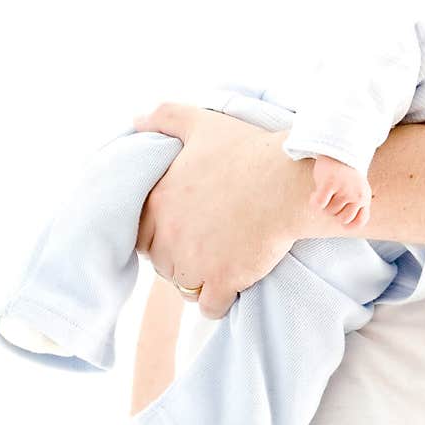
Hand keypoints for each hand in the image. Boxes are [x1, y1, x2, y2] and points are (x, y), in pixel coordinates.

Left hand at [134, 103, 302, 318]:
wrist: (289, 182)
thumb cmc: (249, 151)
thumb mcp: (203, 124)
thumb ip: (165, 117)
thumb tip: (135, 121)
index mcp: (158, 203)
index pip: (143, 237)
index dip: (164, 235)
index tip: (187, 229)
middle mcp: (170, 237)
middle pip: (164, 265)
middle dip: (182, 259)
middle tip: (209, 246)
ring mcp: (196, 263)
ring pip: (185, 287)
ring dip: (200, 281)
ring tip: (222, 264)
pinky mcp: (224, 281)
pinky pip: (210, 307)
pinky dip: (219, 300)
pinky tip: (233, 284)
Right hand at [309, 155, 370, 227]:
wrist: (338, 149)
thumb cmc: (346, 173)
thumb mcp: (357, 189)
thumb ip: (354, 205)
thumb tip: (344, 224)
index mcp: (365, 197)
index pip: (359, 221)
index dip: (348, 224)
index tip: (340, 219)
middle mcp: (357, 195)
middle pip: (341, 219)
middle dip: (332, 212)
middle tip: (330, 199)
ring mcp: (345, 189)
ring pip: (329, 212)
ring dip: (323, 204)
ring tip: (325, 191)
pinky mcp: (330, 183)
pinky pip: (319, 205)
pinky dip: (314, 202)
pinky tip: (315, 193)